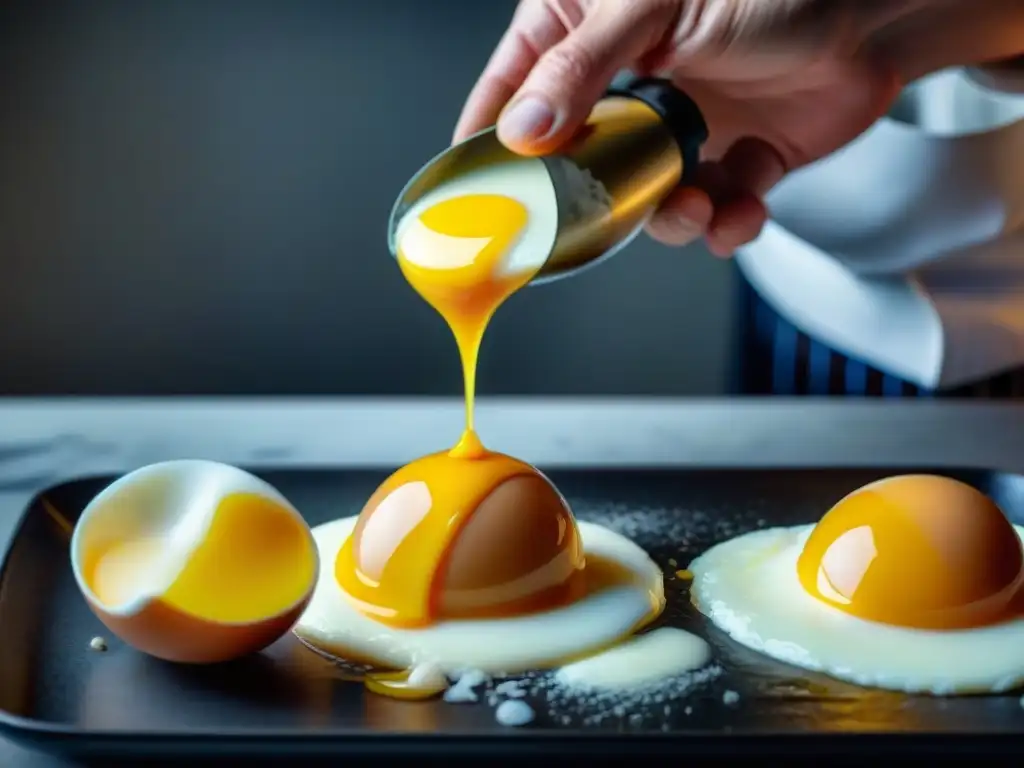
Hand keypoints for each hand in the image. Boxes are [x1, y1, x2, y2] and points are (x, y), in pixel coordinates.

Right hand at [454, 0, 901, 256]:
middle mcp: (631, 83)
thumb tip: (522, 129)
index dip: (492, 138)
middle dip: (596, 196)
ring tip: (694, 207)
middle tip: (603, 211)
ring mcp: (681, 126)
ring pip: (647, 198)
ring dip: (670, 217)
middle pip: (580, 160)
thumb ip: (583, 66)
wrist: (878, 10)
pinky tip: (738, 211)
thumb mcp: (654, 5)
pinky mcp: (735, 160)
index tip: (479, 189)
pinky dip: (726, 222)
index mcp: (589, 30)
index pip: (515, 87)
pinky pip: (713, 209)